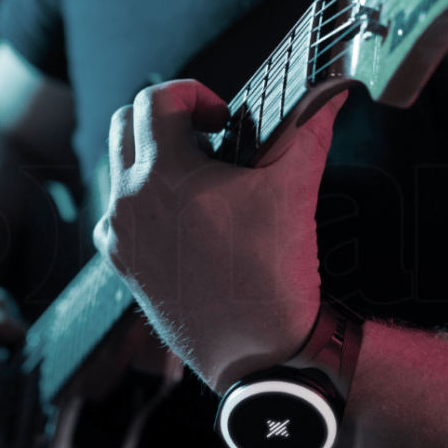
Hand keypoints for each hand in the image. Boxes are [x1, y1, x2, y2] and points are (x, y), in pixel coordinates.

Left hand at [93, 80, 346, 392]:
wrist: (257, 355)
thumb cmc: (272, 276)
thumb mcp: (293, 191)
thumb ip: (308, 129)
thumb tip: (330, 92)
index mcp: (162, 175)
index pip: (155, 99)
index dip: (194, 94)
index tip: (224, 118)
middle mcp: (127, 203)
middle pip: (124, 125)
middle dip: (165, 118)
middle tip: (207, 138)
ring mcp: (119, 238)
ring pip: (117, 170)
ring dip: (151, 158)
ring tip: (197, 178)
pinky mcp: (122, 267)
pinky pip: (117, 214)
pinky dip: (142, 201)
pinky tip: (182, 219)